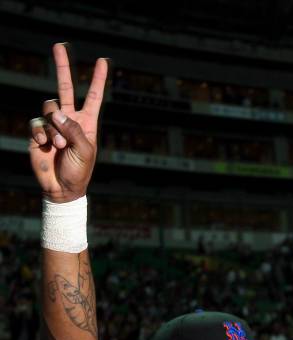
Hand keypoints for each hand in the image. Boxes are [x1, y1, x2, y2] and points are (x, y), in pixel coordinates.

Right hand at [29, 43, 107, 202]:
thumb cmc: (79, 171)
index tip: (103, 61)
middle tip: (59, 45)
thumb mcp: (85, 150)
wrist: (62, 188)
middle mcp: (69, 119)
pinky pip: (37, 124)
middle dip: (63, 66)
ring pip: (49, 109)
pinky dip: (41, 134)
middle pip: (64, 87)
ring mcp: (53, 125)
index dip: (98, 80)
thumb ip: (73, 129)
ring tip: (60, 145)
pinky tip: (45, 146)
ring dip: (54, 128)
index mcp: (87, 122)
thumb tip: (56, 112)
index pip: (93, 96)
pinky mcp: (38, 133)